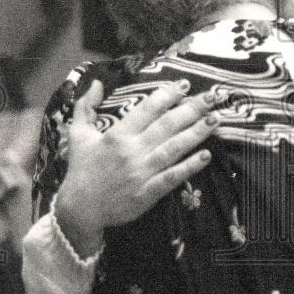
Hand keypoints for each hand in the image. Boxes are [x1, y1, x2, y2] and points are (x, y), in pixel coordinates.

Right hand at [54, 79, 218, 257]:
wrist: (79, 209)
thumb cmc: (81, 169)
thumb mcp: (77, 135)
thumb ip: (85, 107)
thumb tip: (96, 84)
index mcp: (117, 135)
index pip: (147, 110)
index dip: (167, 95)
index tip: (185, 84)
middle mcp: (132, 151)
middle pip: (167, 125)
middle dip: (191, 109)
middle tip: (212, 97)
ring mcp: (142, 172)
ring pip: (174, 148)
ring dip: (196, 133)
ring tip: (215, 120)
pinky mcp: (148, 193)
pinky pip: (173, 177)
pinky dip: (190, 166)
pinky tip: (206, 155)